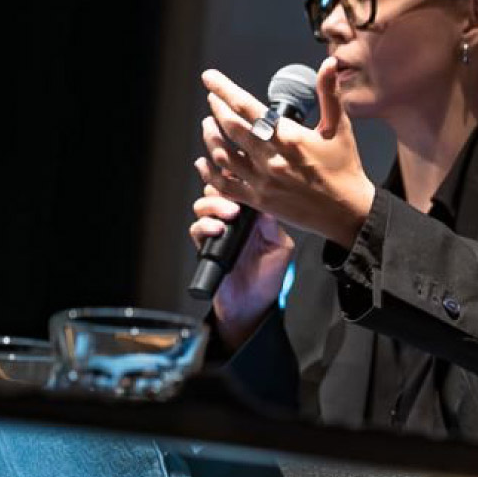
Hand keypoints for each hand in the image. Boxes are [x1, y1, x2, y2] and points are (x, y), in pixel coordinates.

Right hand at [188, 189, 294, 338]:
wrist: (252, 305)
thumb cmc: (269, 276)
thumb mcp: (280, 248)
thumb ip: (273, 226)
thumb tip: (267, 204)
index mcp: (254, 217)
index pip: (243, 190)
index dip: (239, 179)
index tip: (242, 172)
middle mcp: (234, 221)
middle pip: (219, 191)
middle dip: (223, 188)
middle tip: (236, 198)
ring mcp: (219, 232)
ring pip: (204, 206)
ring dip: (214, 205)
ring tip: (229, 214)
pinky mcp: (206, 247)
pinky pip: (197, 229)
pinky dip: (204, 226)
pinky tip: (217, 229)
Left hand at [197, 59, 376, 251]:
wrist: (347, 211)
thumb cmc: (345, 167)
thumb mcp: (339, 127)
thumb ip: (329, 93)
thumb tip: (329, 64)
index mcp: (290, 138)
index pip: (248, 108)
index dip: (224, 90)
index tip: (209, 78)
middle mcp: (272, 159)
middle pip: (231, 128)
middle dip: (217, 109)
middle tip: (212, 99)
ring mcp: (263, 181)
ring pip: (223, 155)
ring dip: (211, 137)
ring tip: (208, 125)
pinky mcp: (259, 201)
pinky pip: (224, 185)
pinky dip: (209, 172)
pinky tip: (205, 161)